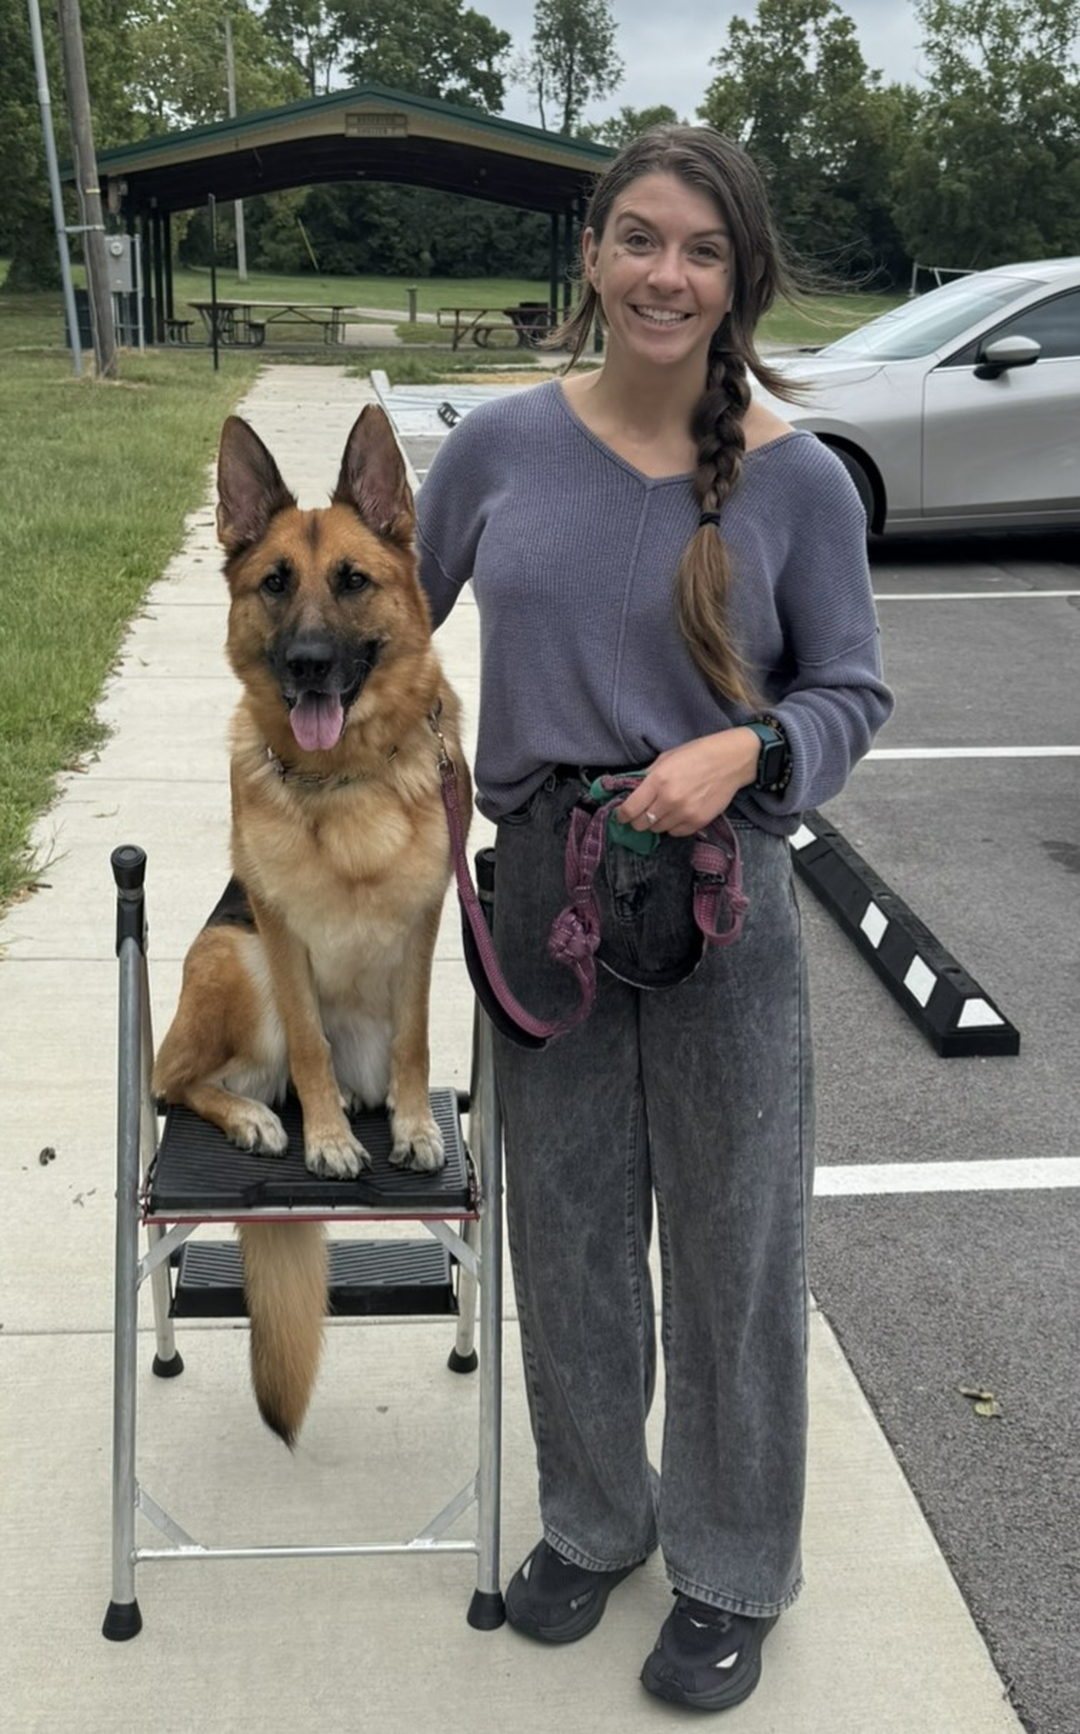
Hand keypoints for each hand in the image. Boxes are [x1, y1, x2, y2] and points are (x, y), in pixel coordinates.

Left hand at [615, 731, 758, 836]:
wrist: (731, 761)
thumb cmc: (697, 754)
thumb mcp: (666, 758)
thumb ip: (647, 776)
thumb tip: (631, 791)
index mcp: (658, 781)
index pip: (629, 809)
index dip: (622, 815)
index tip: (622, 815)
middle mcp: (669, 800)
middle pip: (641, 824)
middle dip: (637, 820)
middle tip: (642, 812)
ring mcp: (684, 813)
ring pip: (658, 830)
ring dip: (656, 822)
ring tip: (664, 809)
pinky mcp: (698, 822)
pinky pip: (676, 833)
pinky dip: (673, 826)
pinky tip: (677, 814)